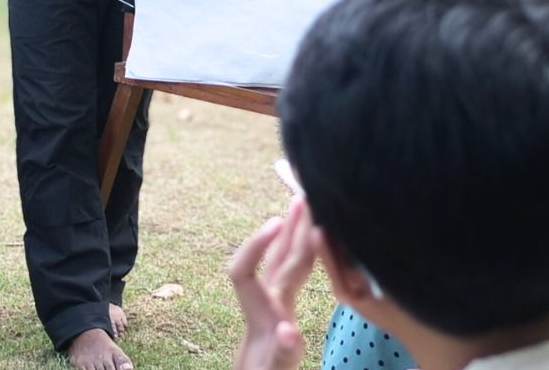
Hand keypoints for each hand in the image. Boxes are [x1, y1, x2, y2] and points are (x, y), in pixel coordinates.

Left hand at [229, 199, 318, 369]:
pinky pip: (290, 274)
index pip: (243, 272)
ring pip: (282, 263)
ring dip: (292, 235)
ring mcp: (273, 305)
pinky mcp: (282, 310)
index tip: (275, 222)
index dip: (255, 246)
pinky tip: (305, 239)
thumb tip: (288, 330)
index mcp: (261, 316)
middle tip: (303, 196)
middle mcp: (265, 304)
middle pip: (273, 259)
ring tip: (300, 205)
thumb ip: (282, 352)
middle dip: (287, 228)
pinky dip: (299, 254)